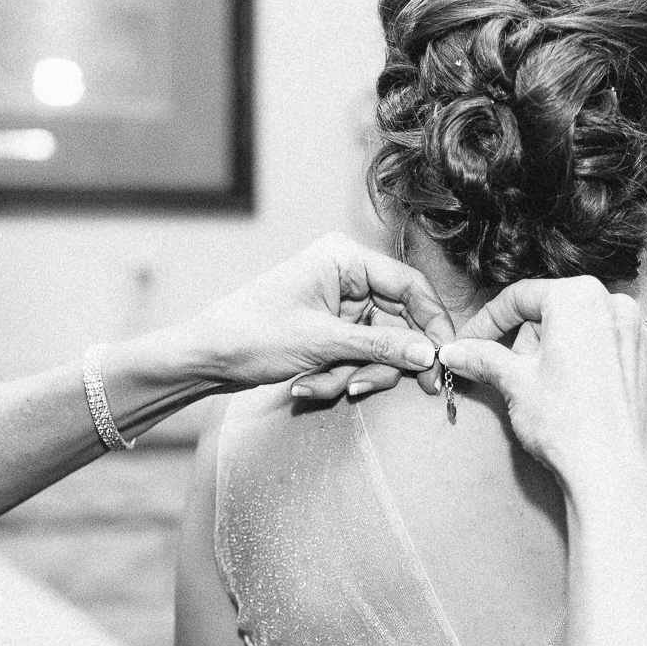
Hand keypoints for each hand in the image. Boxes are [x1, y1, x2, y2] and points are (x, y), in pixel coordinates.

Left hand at [178, 233, 454, 398]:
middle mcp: (346, 276)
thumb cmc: (251, 334)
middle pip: (397, 322)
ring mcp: (338, 305)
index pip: (410, 286)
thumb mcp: (322, 342)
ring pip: (377, 346)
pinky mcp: (330, 330)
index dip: (431, 323)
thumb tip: (429, 354)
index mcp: (344, 259)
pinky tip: (306, 386)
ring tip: (316, 386)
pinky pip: (355, 356)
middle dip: (378, 361)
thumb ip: (381, 345)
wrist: (204, 358)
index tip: (442, 359)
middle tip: (363, 386)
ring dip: (351, 374)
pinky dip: (337, 376)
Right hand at [438, 277, 646, 484]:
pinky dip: (582, 365)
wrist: (613, 474)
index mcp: (580, 297)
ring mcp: (637, 335)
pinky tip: (571, 397)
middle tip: (507, 373)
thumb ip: (483, 357)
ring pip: (580, 331)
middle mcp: (616, 306)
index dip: (487, 321)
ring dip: (552, 353)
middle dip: (524, 340)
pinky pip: (605, 352)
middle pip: (553, 312)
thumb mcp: (515, 382)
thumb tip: (455, 351)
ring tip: (542, 391)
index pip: (521, 297)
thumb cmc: (566, 423)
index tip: (468, 342)